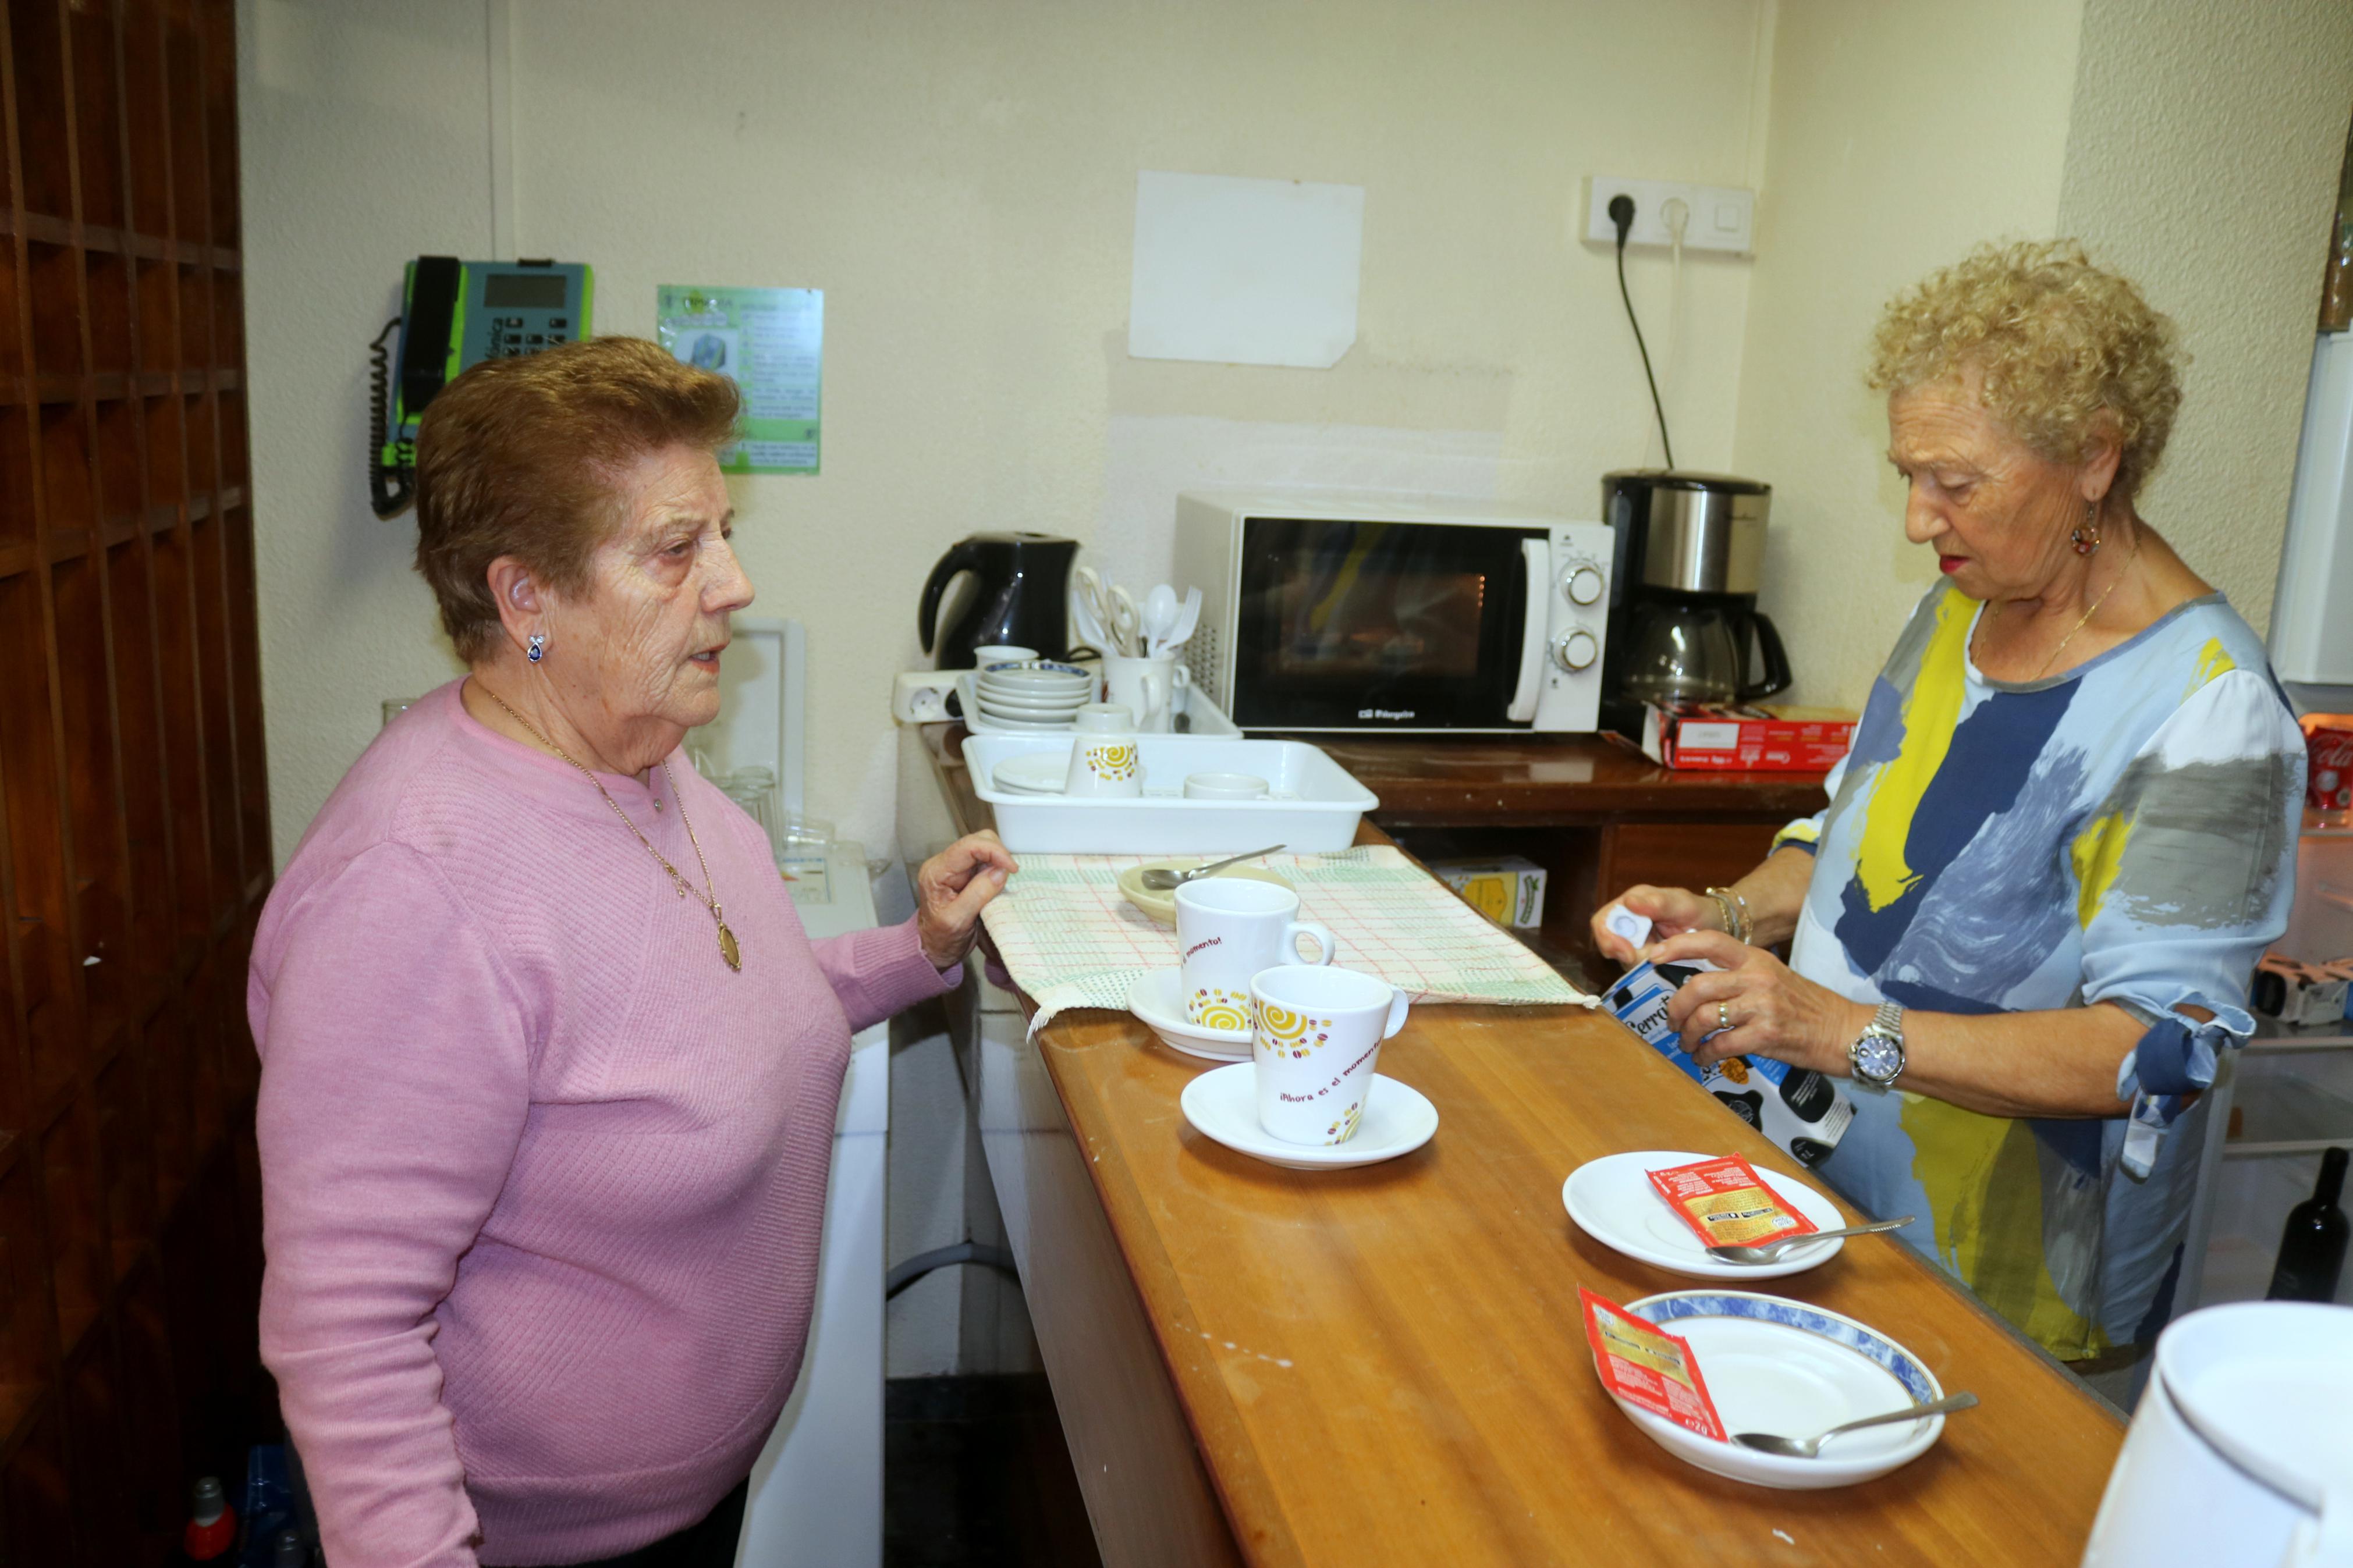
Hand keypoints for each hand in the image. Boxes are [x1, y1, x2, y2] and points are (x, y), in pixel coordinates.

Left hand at [915, 832, 1018, 970]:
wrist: (934, 948)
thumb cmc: (941, 939)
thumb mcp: (958, 921)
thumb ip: (977, 894)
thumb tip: (1000, 871)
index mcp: (936, 872)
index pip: (968, 846)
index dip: (994, 852)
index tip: (1012, 868)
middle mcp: (944, 864)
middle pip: (977, 840)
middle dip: (998, 854)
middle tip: (1009, 875)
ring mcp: (955, 868)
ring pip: (983, 847)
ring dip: (998, 861)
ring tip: (1002, 882)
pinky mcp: (965, 873)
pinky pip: (985, 860)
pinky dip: (997, 867)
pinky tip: (999, 882)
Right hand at [1590, 884, 1719, 966]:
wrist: (1714, 929)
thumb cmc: (1698, 911)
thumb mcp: (1682, 905)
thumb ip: (1658, 904)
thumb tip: (1629, 902)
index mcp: (1632, 902)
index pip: (1602, 921)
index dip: (1608, 939)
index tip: (1628, 954)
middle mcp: (1627, 921)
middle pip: (1607, 943)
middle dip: (1625, 955)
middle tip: (1649, 960)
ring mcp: (1633, 941)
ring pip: (1620, 959)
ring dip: (1639, 963)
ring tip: (1663, 958)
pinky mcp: (1641, 957)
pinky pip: (1635, 968)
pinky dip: (1647, 970)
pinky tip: (1663, 964)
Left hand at [1652, 929, 1869, 1074]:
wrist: (1846, 1031)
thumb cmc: (1809, 1006)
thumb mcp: (1775, 977)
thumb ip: (1740, 975)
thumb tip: (1698, 986)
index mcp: (1756, 958)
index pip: (1710, 940)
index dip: (1677, 947)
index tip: (1654, 958)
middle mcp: (1756, 977)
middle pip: (1697, 986)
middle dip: (1676, 1007)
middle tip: (1672, 1021)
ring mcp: (1761, 1006)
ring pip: (1704, 1017)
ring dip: (1687, 1035)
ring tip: (1686, 1044)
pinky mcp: (1766, 1034)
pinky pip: (1720, 1045)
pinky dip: (1705, 1055)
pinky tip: (1704, 1059)